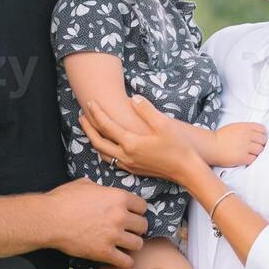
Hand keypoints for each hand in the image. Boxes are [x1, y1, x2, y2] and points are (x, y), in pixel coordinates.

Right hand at [46, 177, 147, 267]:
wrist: (49, 219)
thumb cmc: (63, 200)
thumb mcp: (85, 184)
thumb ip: (101, 189)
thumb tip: (104, 191)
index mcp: (118, 197)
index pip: (143, 206)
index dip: (137, 211)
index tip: (132, 215)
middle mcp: (120, 217)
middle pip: (143, 226)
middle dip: (136, 228)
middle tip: (128, 230)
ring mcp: (113, 236)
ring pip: (138, 244)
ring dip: (131, 244)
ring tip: (123, 244)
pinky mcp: (104, 252)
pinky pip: (125, 261)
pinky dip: (124, 261)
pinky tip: (118, 257)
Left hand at [78, 95, 200, 184]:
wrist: (187, 170)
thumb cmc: (178, 146)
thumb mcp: (164, 124)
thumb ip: (146, 110)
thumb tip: (133, 98)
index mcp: (131, 144)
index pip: (107, 126)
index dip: (96, 113)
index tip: (90, 102)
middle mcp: (126, 156)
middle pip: (98, 141)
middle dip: (88, 127)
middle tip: (81, 115)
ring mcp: (129, 165)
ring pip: (103, 153)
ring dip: (94, 139)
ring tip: (89, 128)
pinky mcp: (134, 170)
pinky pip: (111, 160)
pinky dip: (103, 150)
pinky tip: (106, 145)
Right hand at [213, 121, 267, 166]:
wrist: (210, 146)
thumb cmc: (220, 137)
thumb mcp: (234, 127)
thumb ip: (246, 129)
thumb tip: (257, 135)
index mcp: (245, 126)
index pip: (263, 129)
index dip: (262, 134)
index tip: (258, 138)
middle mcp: (247, 135)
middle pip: (263, 140)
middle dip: (260, 144)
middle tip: (254, 147)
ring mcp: (245, 146)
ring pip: (260, 150)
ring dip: (256, 152)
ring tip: (249, 153)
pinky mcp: (243, 157)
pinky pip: (254, 159)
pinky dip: (251, 159)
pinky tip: (245, 158)